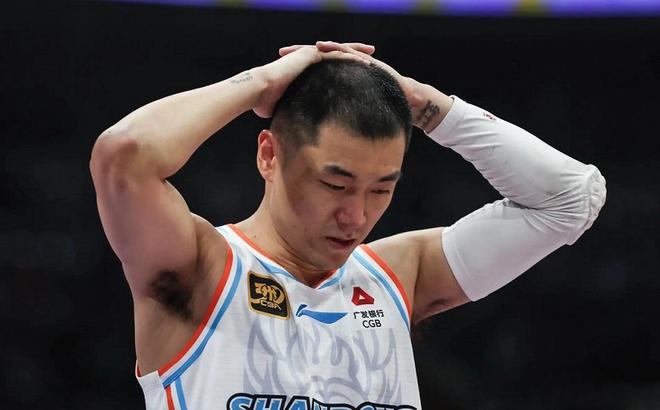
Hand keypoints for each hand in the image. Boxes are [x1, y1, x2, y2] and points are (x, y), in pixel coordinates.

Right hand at [252, 43, 372, 117]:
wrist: (259, 90)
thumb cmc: (266, 102)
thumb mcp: (286, 108)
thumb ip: (293, 113)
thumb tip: (297, 133)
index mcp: (304, 68)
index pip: (327, 66)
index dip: (342, 67)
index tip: (355, 73)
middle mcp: (307, 58)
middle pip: (336, 53)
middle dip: (354, 55)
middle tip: (370, 58)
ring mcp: (309, 54)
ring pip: (338, 50)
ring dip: (356, 53)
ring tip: (372, 56)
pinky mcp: (310, 54)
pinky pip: (335, 54)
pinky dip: (350, 57)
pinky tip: (364, 62)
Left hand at [280, 41, 426, 118]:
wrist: (404, 99)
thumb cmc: (377, 110)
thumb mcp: (350, 116)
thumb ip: (335, 120)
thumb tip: (314, 137)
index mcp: (336, 78)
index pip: (312, 70)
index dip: (295, 70)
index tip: (278, 72)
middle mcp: (343, 66)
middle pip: (317, 56)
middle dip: (299, 53)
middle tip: (282, 52)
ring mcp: (354, 60)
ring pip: (331, 50)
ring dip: (316, 48)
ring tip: (301, 47)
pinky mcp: (364, 59)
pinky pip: (347, 51)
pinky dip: (335, 48)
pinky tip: (324, 47)